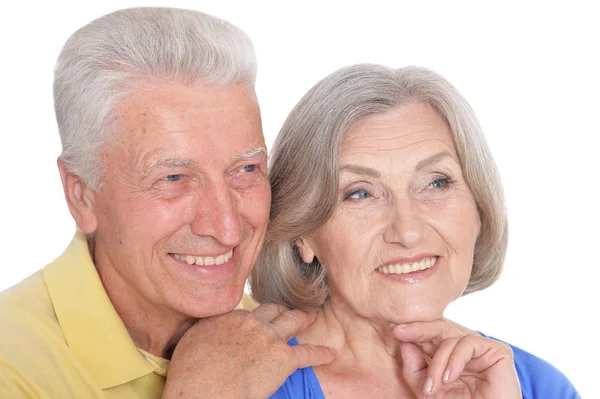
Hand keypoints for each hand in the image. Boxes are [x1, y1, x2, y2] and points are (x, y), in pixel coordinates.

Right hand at [163, 304, 334, 398]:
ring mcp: (269, 338)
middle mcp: (252, 322)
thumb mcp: (191, 339)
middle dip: (282, 309)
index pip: (249, 313)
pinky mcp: (283, 359)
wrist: (203, 389)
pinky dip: (320, 353)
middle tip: (289, 310)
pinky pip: (307, 353)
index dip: (255, 318)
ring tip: (312, 316)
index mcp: (231, 317)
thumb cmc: (190, 372)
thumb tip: (209, 330)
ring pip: (292, 321)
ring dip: (304, 318)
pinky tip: (329, 353)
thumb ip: (206, 329)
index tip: (257, 323)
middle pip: (273, 310)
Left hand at [391, 318, 520, 397]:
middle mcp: (465, 350)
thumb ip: (414, 367)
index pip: (429, 336)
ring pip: (449, 340)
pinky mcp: (498, 351)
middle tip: (399, 331)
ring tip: (432, 387)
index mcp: (449, 356)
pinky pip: (468, 343)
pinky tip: (449, 378)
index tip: (392, 327)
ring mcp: (481, 350)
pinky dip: (454, 360)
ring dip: (436, 364)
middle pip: (438, 328)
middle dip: (417, 330)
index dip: (412, 330)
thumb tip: (403, 341)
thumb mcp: (427, 390)